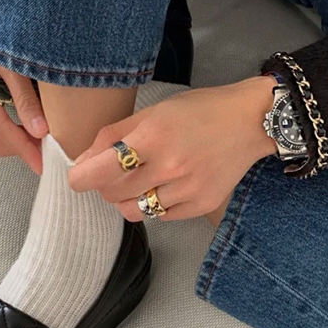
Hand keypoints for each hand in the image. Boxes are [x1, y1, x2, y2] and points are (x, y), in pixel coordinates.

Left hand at [68, 78, 277, 220]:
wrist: (249, 122)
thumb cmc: (199, 111)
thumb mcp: (153, 112)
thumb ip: (114, 135)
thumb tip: (84, 161)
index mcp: (152, 137)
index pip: (101, 170)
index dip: (81, 178)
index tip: (77, 179)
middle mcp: (169, 167)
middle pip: (113, 194)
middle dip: (105, 186)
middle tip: (114, 174)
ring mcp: (187, 190)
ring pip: (135, 211)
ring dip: (128, 199)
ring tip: (140, 182)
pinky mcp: (201, 205)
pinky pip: (161, 217)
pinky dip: (155, 205)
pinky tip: (165, 187)